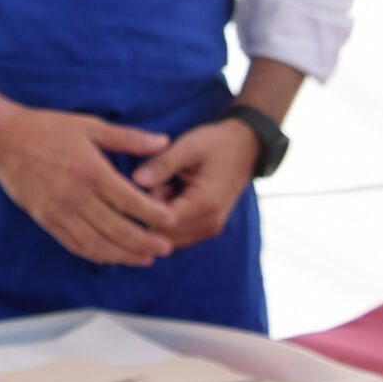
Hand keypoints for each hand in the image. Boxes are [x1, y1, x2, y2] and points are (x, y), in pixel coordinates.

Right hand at [0, 107, 175, 267]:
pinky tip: (112, 257)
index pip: (130, 201)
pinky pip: (75, 245)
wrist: (1, 139)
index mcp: (91, 172)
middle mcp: (76, 197)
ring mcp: (59, 212)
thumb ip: (129, 138)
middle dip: (145, 242)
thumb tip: (164, 141)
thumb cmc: (47, 128)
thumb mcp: (90, 126)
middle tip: (166, 248)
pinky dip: (96, 255)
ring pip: (98, 244)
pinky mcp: (46, 220)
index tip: (172, 221)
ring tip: (146, 259)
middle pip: (118, 229)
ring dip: (124, 255)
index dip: (154, 214)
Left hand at [131, 119, 258, 248]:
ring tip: (164, 186)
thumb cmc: (217, 143)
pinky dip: (167, 218)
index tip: (139, 184)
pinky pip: (177, 233)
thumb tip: (135, 180)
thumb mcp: (189, 146)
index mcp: (204, 205)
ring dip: (157, 216)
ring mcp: (209, 229)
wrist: (247, 146)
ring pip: (167, 237)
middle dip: (148, 213)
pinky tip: (170, 194)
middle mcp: (208, 225)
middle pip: (161, 235)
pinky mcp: (206, 228)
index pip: (160, 223)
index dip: (142, 207)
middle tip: (154, 181)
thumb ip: (162, 164)